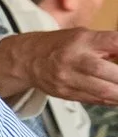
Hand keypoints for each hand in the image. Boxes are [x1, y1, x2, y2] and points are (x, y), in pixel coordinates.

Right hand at [0, 28, 117, 106]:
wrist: (27, 59)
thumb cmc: (62, 45)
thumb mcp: (85, 36)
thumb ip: (109, 46)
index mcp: (82, 40)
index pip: (113, 42)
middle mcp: (74, 59)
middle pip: (106, 72)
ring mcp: (68, 78)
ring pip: (102, 90)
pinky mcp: (65, 93)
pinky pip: (94, 99)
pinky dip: (112, 100)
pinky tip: (117, 97)